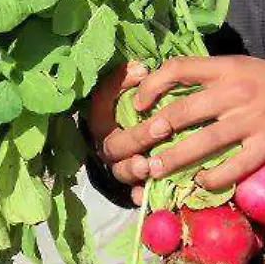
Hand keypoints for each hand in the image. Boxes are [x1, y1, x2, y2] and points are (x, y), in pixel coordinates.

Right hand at [86, 60, 147, 204]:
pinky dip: (140, 195)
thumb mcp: (139, 91)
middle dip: (138, 136)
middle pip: (115, 144)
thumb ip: (134, 77)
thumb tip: (142, 68)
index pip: (102, 103)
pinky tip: (146, 195)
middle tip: (162, 128)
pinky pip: (135, 194)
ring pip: (121, 171)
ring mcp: (122, 166)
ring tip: (149, 165)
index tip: (142, 73)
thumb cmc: (149, 111)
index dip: (117, 87)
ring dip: (134, 168)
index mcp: (105, 121)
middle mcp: (110, 146)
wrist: (159, 140)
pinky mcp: (136, 185)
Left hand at [100, 55, 264, 192]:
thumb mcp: (237, 68)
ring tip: (154, 170)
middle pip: (184, 110)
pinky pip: (235, 165)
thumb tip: (162, 93)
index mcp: (225, 68)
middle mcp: (235, 92)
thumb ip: (206, 78)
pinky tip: (199, 183)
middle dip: (152, 131)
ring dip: (174, 158)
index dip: (152, 84)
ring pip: (204, 141)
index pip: (179, 68)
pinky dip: (214, 177)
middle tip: (133, 147)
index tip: (138, 104)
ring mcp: (251, 120)